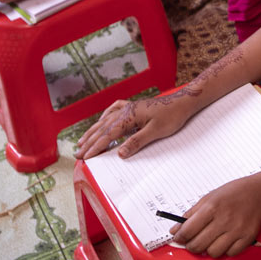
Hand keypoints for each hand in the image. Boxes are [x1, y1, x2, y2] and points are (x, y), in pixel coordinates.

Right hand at [75, 92, 199, 159]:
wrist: (183, 101)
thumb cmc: (172, 116)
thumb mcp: (156, 132)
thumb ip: (137, 142)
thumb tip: (119, 154)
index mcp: (129, 117)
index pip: (108, 135)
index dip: (95, 147)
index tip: (84, 157)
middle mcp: (126, 111)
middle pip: (103, 128)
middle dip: (89, 141)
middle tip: (77, 153)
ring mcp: (130, 107)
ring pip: (106, 120)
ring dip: (93, 130)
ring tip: (82, 140)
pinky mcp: (135, 107)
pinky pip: (114, 110)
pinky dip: (105, 116)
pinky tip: (102, 120)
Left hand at [172, 175, 260, 256]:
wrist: (260, 192)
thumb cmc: (234, 192)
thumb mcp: (210, 197)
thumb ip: (191, 214)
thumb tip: (175, 230)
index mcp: (212, 207)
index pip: (188, 231)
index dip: (180, 237)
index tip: (179, 238)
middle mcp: (224, 220)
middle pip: (198, 245)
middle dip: (191, 246)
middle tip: (193, 242)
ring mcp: (237, 230)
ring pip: (213, 253)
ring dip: (208, 249)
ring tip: (210, 241)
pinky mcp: (247, 237)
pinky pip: (230, 254)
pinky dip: (225, 250)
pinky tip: (225, 241)